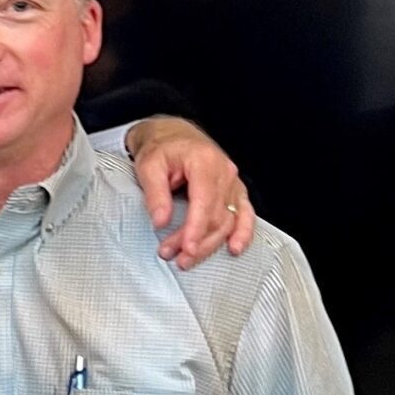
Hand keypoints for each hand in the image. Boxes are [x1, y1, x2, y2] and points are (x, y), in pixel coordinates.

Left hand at [126, 116, 256, 267]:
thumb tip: (161, 221)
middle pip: (216, 216)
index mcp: (205, 161)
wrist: (173, 135)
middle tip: (173, 255)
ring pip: (228, 220)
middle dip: (195, 241)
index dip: (195, 229)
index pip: (204, 201)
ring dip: (210, 244)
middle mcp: (224, 171)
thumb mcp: (149, 166)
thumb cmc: (162, 148)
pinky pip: (244, 214)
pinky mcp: (234, 190)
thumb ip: (155, 194)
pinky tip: (235, 248)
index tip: (185, 248)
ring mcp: (232, 181)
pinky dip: (242, 232)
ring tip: (188, 259)